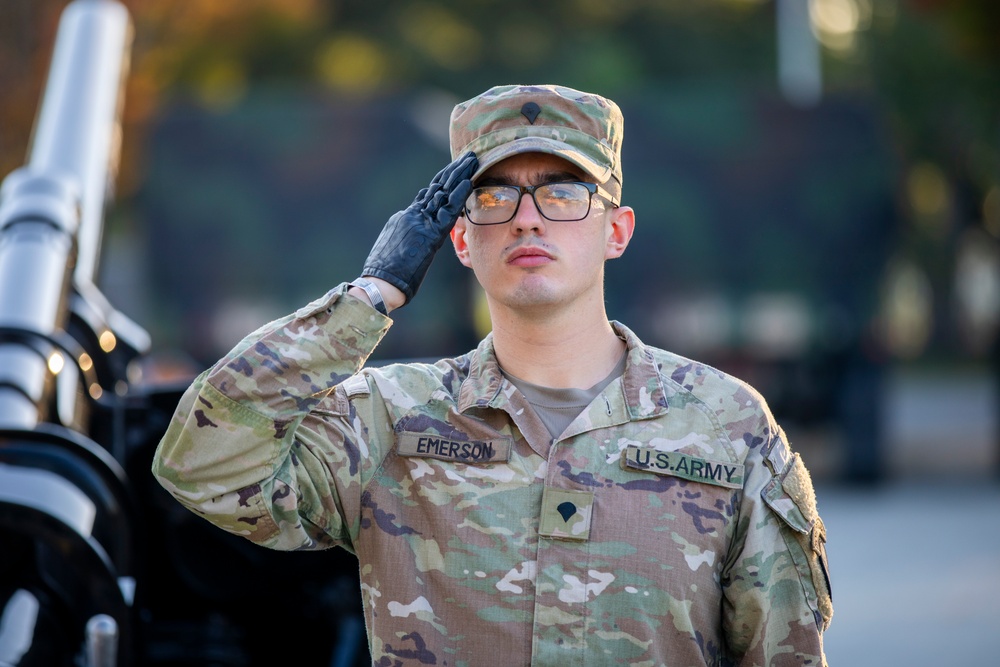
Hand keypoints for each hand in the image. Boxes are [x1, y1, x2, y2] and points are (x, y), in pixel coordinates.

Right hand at [361, 151, 477, 303]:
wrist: (380, 284)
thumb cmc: (387, 276)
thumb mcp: (397, 249)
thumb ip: (408, 238)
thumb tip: (415, 237)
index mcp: (406, 218)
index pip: (428, 195)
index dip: (443, 181)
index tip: (454, 170)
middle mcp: (413, 215)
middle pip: (437, 187)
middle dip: (453, 171)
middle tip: (468, 157)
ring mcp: (420, 222)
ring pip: (443, 193)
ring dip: (459, 175)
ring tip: (472, 160)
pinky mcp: (429, 234)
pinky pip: (447, 211)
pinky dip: (458, 196)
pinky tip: (468, 182)